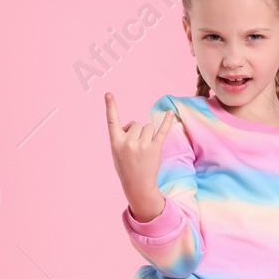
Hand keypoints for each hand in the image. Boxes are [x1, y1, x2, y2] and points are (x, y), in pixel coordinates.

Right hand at [105, 92, 173, 219]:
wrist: (137, 185)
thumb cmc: (126, 167)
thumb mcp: (116, 152)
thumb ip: (122, 136)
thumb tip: (135, 125)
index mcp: (116, 142)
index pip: (112, 121)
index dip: (110, 107)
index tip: (109, 93)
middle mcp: (128, 142)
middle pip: (136, 123)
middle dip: (137, 131)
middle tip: (136, 147)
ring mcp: (142, 145)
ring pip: (147, 127)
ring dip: (147, 135)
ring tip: (144, 149)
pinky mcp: (155, 148)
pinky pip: (162, 131)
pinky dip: (166, 121)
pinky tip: (170, 112)